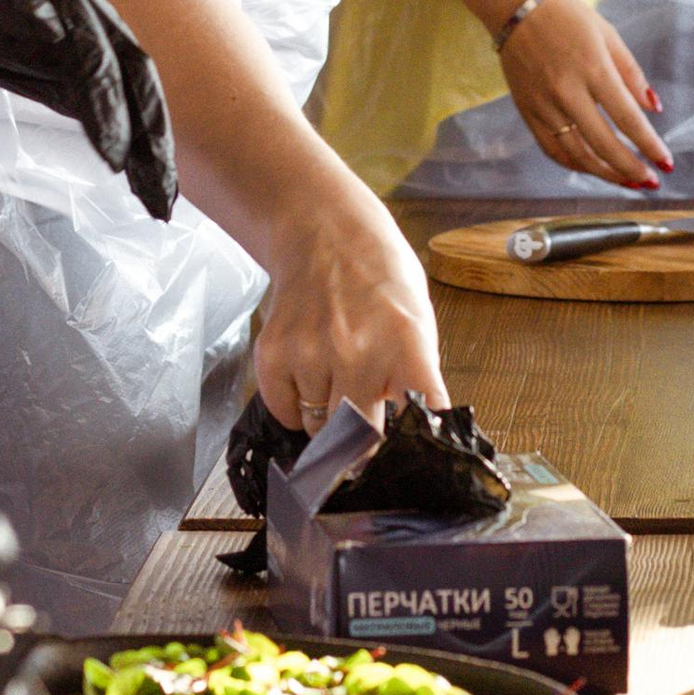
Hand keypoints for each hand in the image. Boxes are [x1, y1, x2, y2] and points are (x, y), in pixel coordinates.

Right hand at [251, 187, 447, 436]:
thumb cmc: (378, 277)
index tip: (410, 463)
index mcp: (407, 341)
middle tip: (365, 421)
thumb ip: (416, 376)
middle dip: (363, 440)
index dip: (415, 448)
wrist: (324, 231)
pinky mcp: (274, 355)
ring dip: (327, 418)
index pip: (420, 415)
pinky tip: (308, 372)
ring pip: (320, 429)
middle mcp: (358, 350)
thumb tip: (411, 435)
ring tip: (335, 376)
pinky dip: (295, 405)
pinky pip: (286, 411)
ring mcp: (311, 353)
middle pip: (360, 438)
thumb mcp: (419, 319)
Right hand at [500, 0, 669, 190]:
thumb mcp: (608, 35)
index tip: (666, 163)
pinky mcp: (527, 112)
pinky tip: (593, 169)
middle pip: (603, 144)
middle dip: (631, 168)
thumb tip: (653, 108)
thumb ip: (632, 74)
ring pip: (576, 154)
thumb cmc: (567, 17)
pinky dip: (574, 164)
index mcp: (593, 69)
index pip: (627, 119)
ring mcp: (543, 105)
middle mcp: (567, 91)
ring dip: (605, 174)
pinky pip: (552, 149)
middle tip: (651, 182)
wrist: (515, 7)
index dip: (649, 145)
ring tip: (627, 181)